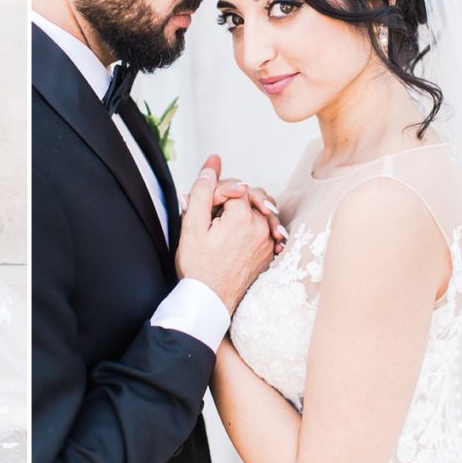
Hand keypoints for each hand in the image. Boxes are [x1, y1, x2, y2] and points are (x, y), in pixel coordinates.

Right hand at [175, 154, 275, 313]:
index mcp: (242, 218)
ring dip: (246, 210)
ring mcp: (268, 241)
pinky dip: (256, 225)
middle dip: (234, 198)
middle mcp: (261, 228)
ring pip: (262, 210)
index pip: (236, 186)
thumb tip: (213, 162)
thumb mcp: (191, 224)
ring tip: (227, 222)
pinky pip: (269, 228)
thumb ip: (202, 190)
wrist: (210, 300)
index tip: (205, 209)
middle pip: (253, 195)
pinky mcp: (269, 253)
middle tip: (214, 215)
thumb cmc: (198, 265)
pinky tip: (241, 233)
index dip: (218, 192)